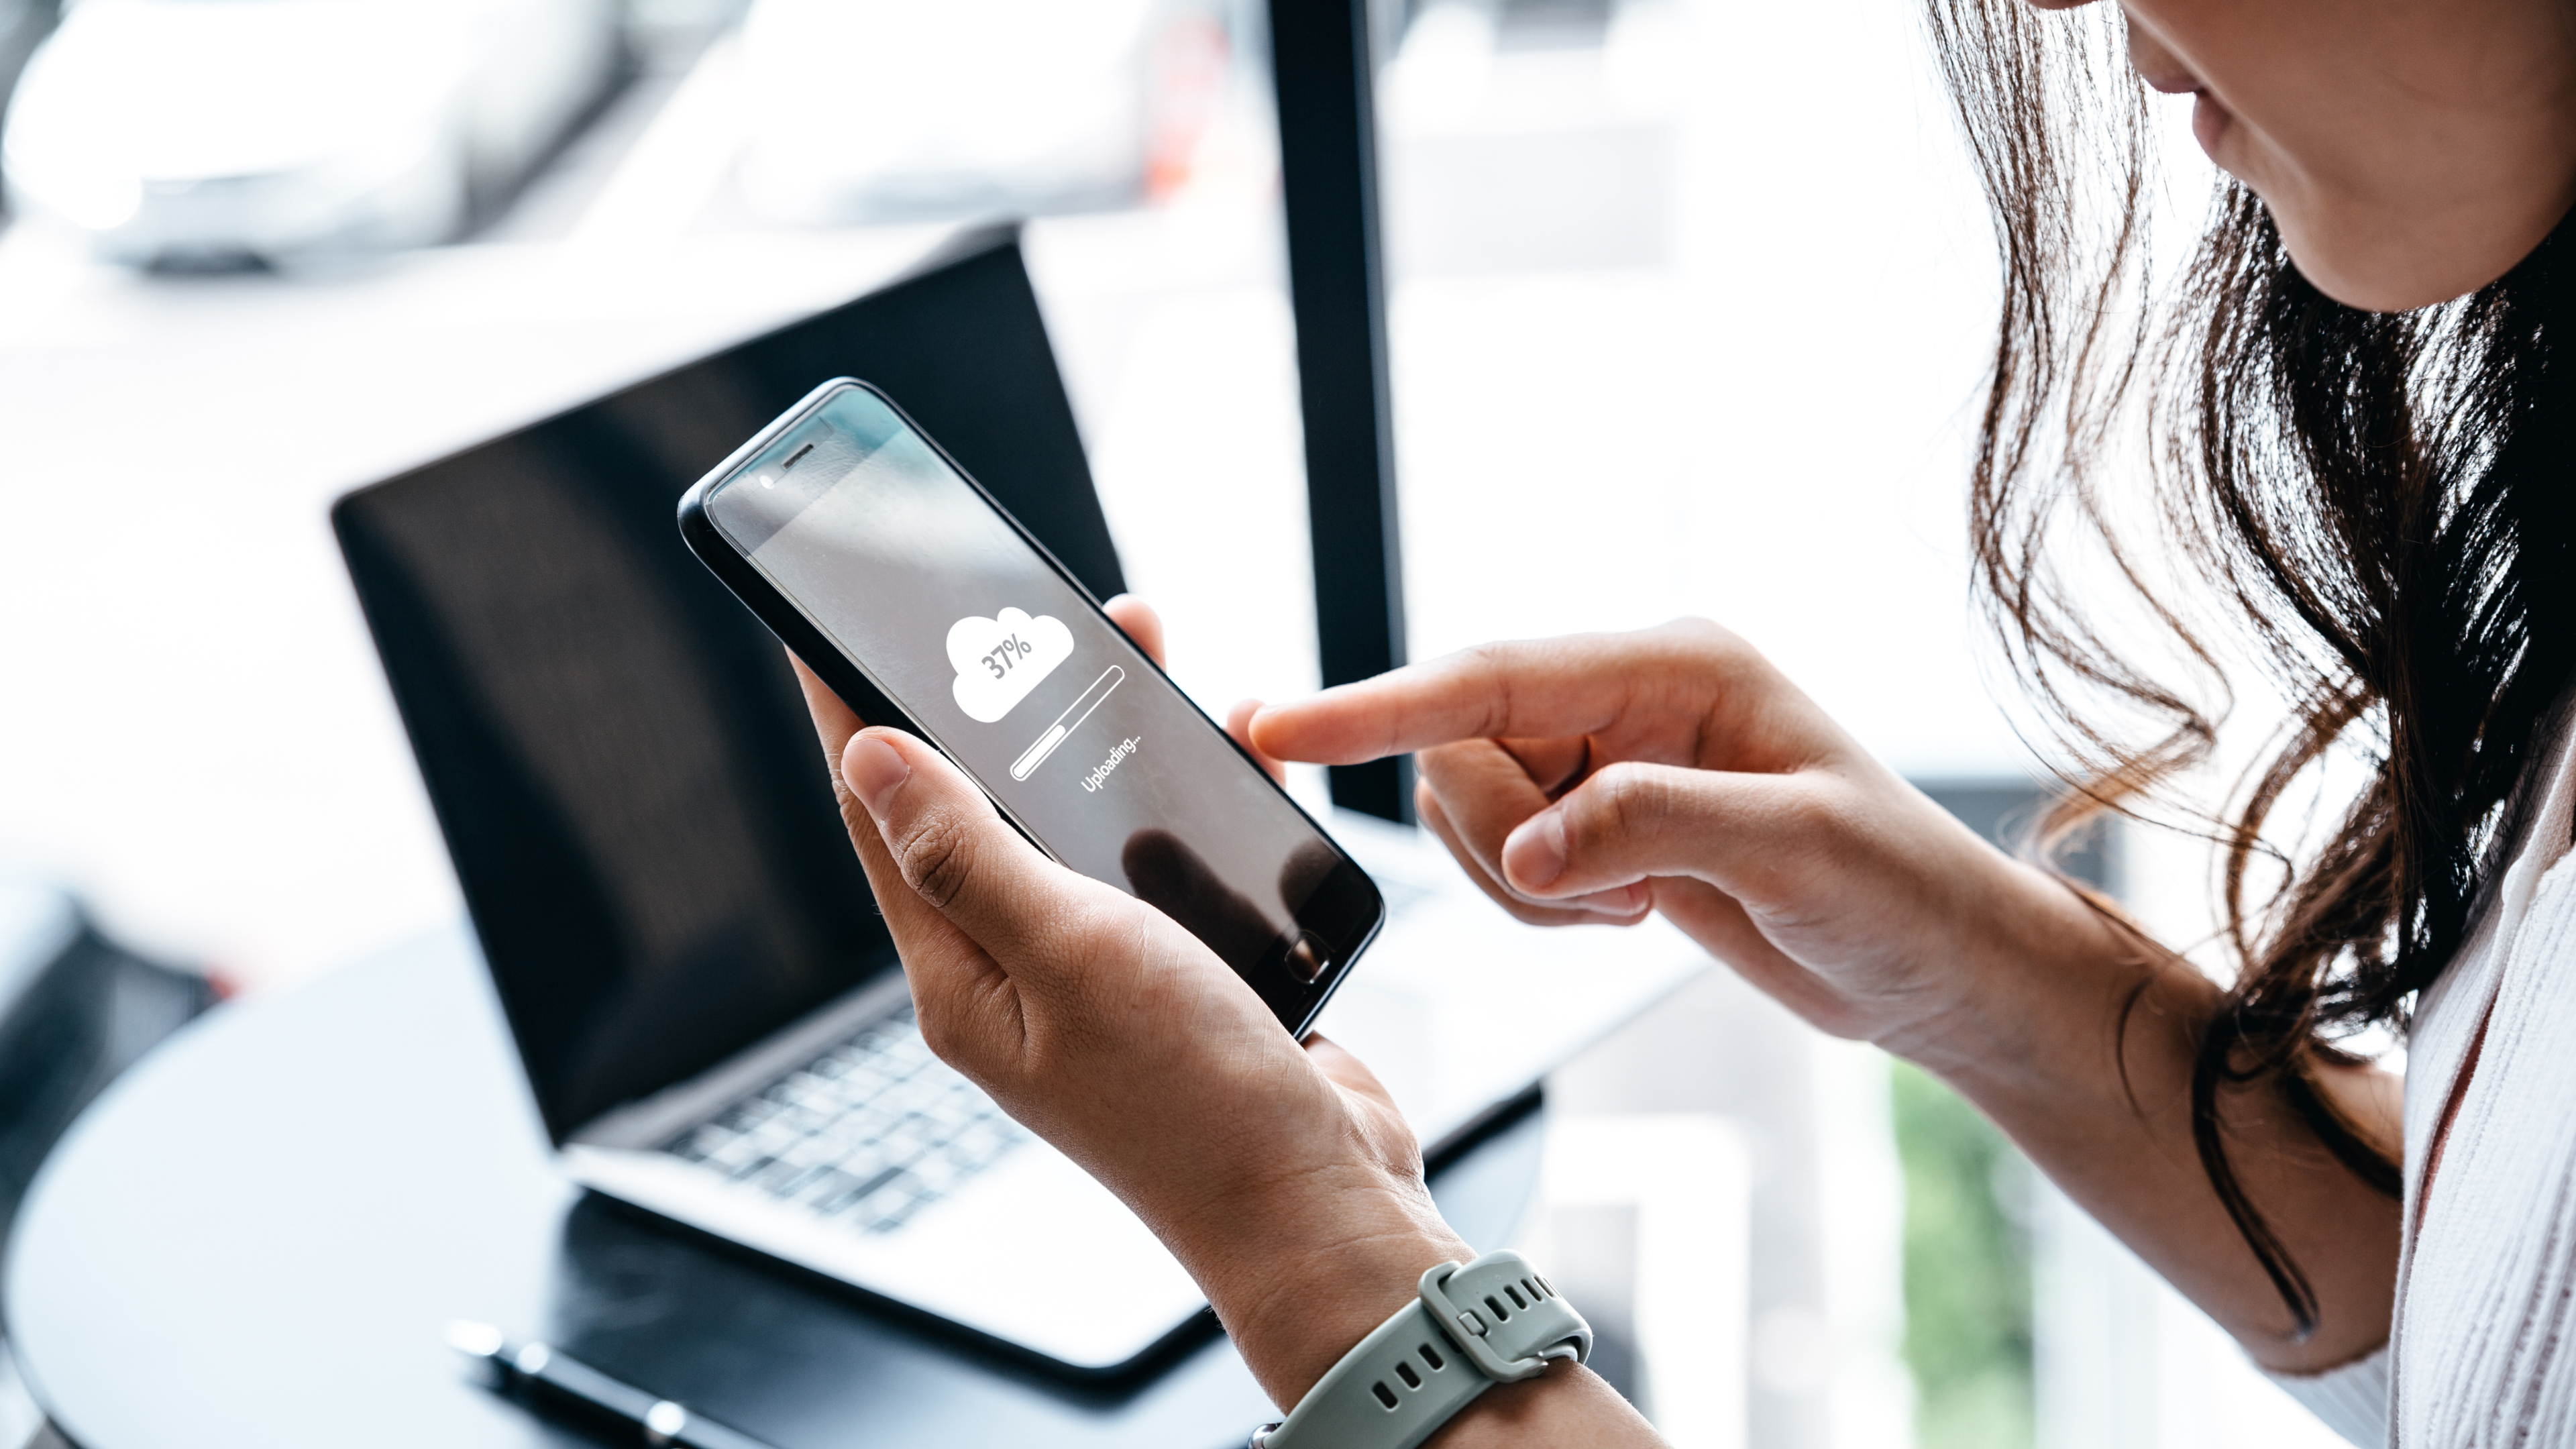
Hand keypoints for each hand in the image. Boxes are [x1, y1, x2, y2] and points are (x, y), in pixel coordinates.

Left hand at [790, 597, 1465, 1406]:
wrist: (1321, 1206)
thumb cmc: (1193, 1102)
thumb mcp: (1071, 955)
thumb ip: (971, 855)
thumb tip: (866, 756)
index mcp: (959, 977)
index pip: (877, 816)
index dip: (853, 710)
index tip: (830, 618)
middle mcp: (1015, 974)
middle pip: (981, 807)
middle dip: (998, 699)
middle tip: (1016, 607)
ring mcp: (1097, 978)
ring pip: (1079, 824)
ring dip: (1098, 739)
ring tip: (1130, 645)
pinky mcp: (1177, 978)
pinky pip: (1162, 861)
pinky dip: (1185, 798)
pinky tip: (1223, 750)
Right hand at [1248, 619, 2127, 1061]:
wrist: (1938, 970)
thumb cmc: (1902, 894)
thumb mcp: (1796, 854)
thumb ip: (1651, 829)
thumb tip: (1528, 851)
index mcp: (1676, 665)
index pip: (1495, 677)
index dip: (1380, 704)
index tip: (1282, 725)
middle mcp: (1628, 698)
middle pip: (1462, 749)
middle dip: (1502, 841)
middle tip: (1610, 899)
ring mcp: (1608, 759)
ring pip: (1470, 809)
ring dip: (1522, 883)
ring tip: (1633, 908)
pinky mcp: (1601, 821)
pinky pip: (1503, 858)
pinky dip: (1540, 906)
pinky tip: (1628, 914)